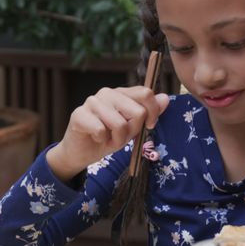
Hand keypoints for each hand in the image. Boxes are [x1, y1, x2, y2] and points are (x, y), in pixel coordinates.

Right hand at [47, 86, 169, 179]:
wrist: (81, 152)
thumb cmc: (108, 138)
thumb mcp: (132, 128)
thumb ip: (148, 113)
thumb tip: (165, 98)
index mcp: (122, 93)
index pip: (145, 93)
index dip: (153, 112)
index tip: (149, 126)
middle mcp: (107, 93)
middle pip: (137, 111)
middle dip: (132, 131)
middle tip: (120, 136)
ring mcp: (92, 102)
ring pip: (120, 124)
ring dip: (117, 139)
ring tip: (108, 139)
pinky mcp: (79, 114)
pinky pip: (101, 130)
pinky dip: (102, 140)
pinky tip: (96, 138)